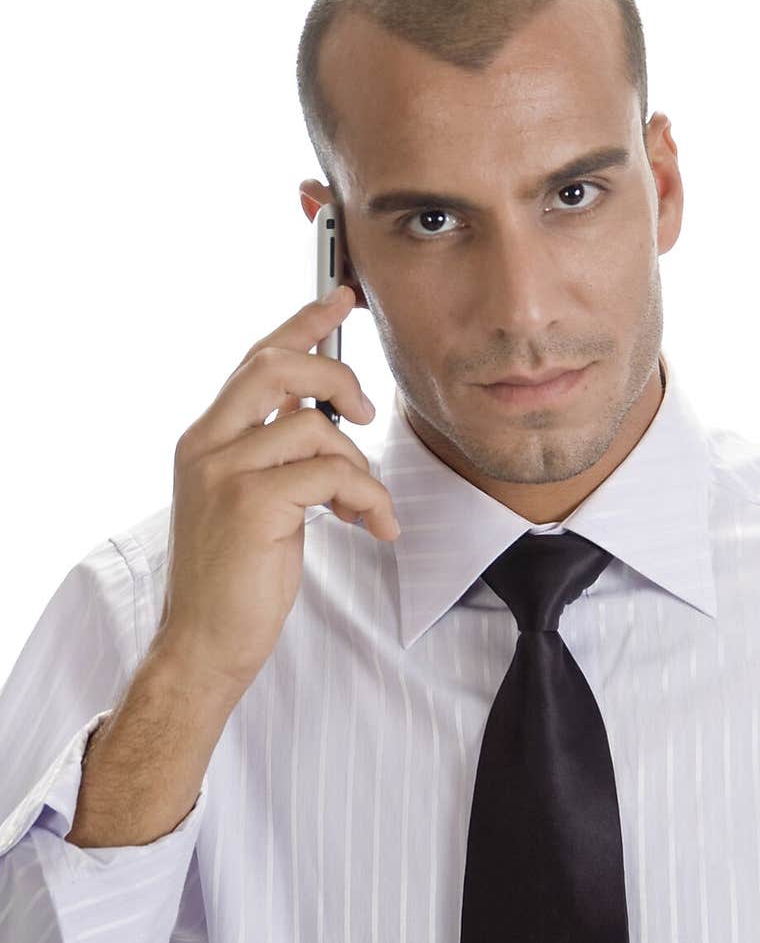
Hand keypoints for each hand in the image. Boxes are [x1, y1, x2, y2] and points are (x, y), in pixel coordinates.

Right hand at [152, 285, 398, 701]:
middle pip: (277, 365)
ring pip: (316, 426)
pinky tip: (372, 525)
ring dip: (359, 465)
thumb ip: (274, 454)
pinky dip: (367, 496)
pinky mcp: (250, 503)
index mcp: (205, 440)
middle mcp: (206, 445)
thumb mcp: (251, 501)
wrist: (202, 645)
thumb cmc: (234, 580)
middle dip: (337, 374)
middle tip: (367, 411)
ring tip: (366, 507)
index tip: (340, 297)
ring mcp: (223, 472)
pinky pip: (332, 472)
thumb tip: (325, 418)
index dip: (302, 323)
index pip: (256, 360)